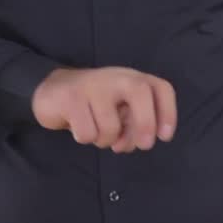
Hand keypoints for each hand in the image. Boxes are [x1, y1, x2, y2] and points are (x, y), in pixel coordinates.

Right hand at [32, 66, 176, 152]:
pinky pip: (87, 132)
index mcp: (134, 79)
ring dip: (105, 140)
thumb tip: (136, 142)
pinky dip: (84, 138)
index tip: (165, 137)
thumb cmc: (95, 105)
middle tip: (143, 146)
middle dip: (146, 123)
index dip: (168, 113)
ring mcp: (93, 85)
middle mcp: (116, 76)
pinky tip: (78, 127)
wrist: (54, 90)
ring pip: (110, 126)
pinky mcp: (71, 97)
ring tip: (96, 131)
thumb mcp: (120, 112)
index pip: (161, 88)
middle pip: (141, 91)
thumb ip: (134, 125)